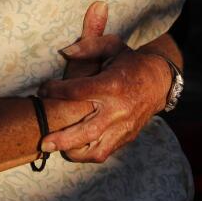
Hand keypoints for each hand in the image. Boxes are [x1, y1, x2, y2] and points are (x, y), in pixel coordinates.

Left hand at [39, 16, 169, 163]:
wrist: (158, 81)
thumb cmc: (129, 62)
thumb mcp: (112, 46)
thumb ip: (88, 46)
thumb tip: (64, 52)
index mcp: (112, 85)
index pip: (78, 91)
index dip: (56, 91)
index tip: (42, 90)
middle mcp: (118, 109)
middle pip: (87, 130)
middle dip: (63, 138)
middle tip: (43, 141)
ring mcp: (123, 126)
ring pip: (96, 149)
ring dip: (73, 152)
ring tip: (55, 148)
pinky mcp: (126, 137)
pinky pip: (104, 152)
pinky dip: (87, 154)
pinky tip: (73, 149)